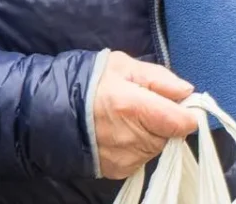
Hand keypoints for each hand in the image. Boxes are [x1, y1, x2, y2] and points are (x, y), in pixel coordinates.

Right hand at [90, 51, 197, 179]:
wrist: (49, 109)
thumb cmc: (88, 83)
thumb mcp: (124, 66)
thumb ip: (160, 78)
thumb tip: (187, 91)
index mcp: (133, 106)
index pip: (181, 122)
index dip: (185, 112)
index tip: (178, 104)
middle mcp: (130, 137)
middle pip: (170, 135)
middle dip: (164, 121)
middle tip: (142, 106)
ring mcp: (123, 157)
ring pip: (157, 147)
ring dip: (151, 134)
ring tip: (127, 118)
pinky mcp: (117, 170)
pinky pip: (141, 158)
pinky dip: (137, 147)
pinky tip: (120, 133)